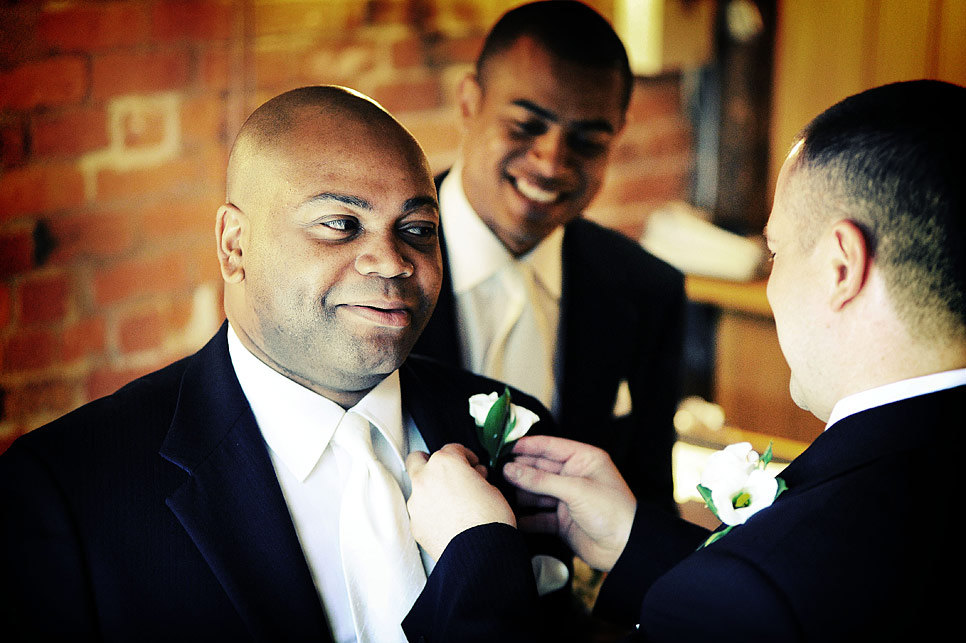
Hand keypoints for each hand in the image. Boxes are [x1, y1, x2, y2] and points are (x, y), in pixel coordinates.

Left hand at [406, 443, 515, 561]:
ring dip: (431, 490)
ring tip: (452, 503)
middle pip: (418, 459)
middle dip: (432, 462)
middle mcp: (425, 479)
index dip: (466, 456)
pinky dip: (430, 513)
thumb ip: (475, 477)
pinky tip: (447, 521)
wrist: (481, 554)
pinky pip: (421, 512)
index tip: (472, 465)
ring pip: (418, 488)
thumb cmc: (490, 521)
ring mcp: (417, 502)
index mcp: (444, 463)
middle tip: (448, 473)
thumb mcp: (492, 488)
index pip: (452, 449)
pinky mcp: (415, 524)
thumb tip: (473, 478)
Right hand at [503, 435, 635, 571]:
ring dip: (520, 494)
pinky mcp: (562, 521)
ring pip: (536, 493)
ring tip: (500, 494)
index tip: (503, 447)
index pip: (549, 446)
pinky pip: (539, 516)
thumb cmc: (612, 511)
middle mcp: (574, 477)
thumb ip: (540, 480)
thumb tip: (511, 469)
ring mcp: (567, 499)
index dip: (526, 446)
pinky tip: (512, 517)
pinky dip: (527, 518)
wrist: (626, 549)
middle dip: (519, 471)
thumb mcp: (575, 490)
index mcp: (583, 459)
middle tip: (496, 472)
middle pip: (540, 469)